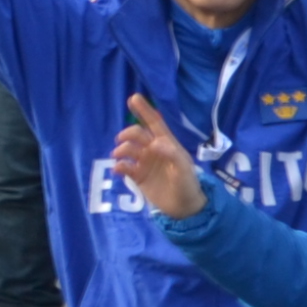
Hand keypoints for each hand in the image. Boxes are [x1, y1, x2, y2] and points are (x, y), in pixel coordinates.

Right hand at [109, 90, 204, 219]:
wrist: (184, 208)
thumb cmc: (188, 184)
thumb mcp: (184, 169)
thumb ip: (172, 154)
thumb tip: (155, 143)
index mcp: (167, 144)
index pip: (154, 123)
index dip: (145, 110)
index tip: (133, 98)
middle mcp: (154, 150)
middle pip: (137, 134)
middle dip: (128, 133)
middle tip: (122, 140)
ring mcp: (145, 163)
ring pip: (128, 149)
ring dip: (121, 149)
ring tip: (119, 156)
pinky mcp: (138, 177)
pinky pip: (125, 166)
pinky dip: (119, 166)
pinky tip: (118, 169)